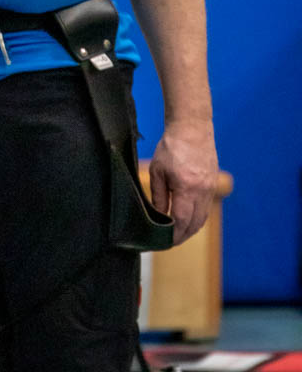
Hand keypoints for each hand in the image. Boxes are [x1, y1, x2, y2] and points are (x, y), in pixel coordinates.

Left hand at [149, 117, 217, 244]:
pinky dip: (198, 217)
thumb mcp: (158, 171)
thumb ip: (158, 196)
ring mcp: (211, 188)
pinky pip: (207, 208)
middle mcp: (202, 191)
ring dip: (191, 229)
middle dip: (182, 236)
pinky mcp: (214, 184)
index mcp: (187, 188)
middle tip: (169, 242)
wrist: (192, 128)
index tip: (164, 242)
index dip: (173, 235)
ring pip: (203, 218)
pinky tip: (188, 219)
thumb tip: (158, 216)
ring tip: (178, 234)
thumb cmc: (171, 147)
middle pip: (194, 224)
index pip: (181, 221)